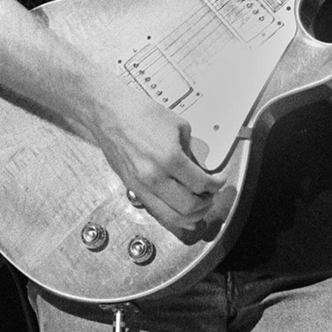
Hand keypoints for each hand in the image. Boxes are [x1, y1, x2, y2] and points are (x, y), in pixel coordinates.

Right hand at [83, 82, 230, 237]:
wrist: (112, 115)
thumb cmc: (143, 114)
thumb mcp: (180, 127)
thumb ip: (192, 152)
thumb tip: (200, 170)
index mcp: (170, 158)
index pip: (201, 184)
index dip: (216, 184)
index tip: (220, 180)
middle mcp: (155, 177)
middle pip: (189, 207)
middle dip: (207, 203)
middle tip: (212, 194)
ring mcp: (141, 186)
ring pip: (172, 217)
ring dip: (191, 216)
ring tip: (200, 205)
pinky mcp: (132, 188)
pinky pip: (156, 211)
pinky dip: (173, 216)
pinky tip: (182, 212)